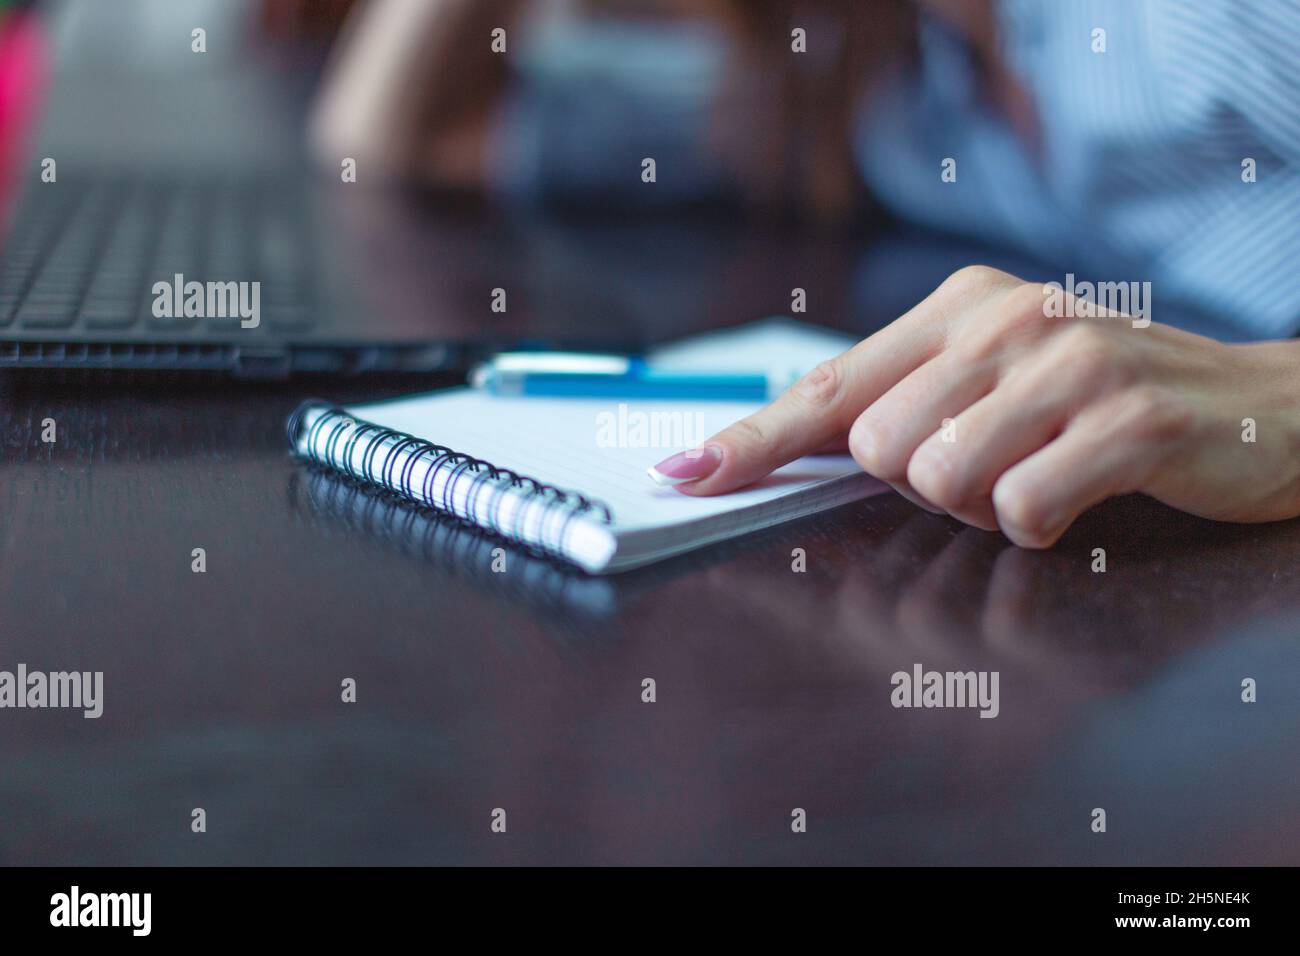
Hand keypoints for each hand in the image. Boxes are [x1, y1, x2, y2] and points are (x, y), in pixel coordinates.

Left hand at [663, 266, 1299, 545]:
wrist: (1263, 404)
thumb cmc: (1103, 401)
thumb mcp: (998, 377)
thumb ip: (904, 399)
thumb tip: (787, 445)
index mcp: (960, 306)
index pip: (829, 388)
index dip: (752, 442)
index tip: (685, 476)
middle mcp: (1005, 318)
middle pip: (879, 450)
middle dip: (923, 486)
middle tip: (994, 465)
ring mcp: (1069, 362)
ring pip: (941, 481)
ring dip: (984, 507)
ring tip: (1041, 475)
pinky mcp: (1127, 416)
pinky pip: (1022, 509)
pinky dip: (1041, 527)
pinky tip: (1080, 494)